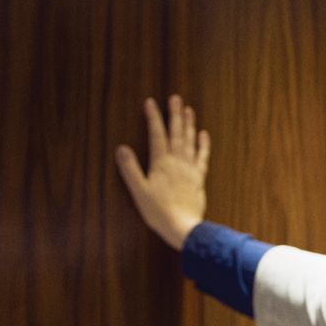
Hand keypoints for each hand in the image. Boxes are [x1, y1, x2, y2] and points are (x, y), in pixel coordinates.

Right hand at [115, 95, 209, 249]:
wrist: (183, 227)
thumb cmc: (158, 211)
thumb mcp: (139, 191)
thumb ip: (130, 169)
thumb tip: (121, 149)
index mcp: (161, 163)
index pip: (156, 134)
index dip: (153, 117)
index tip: (150, 102)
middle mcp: (177, 161)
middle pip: (176, 133)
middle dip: (175, 114)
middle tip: (176, 98)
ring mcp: (190, 169)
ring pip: (190, 141)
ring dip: (189, 124)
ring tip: (189, 110)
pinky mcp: (198, 178)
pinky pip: (202, 157)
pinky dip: (203, 145)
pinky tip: (203, 135)